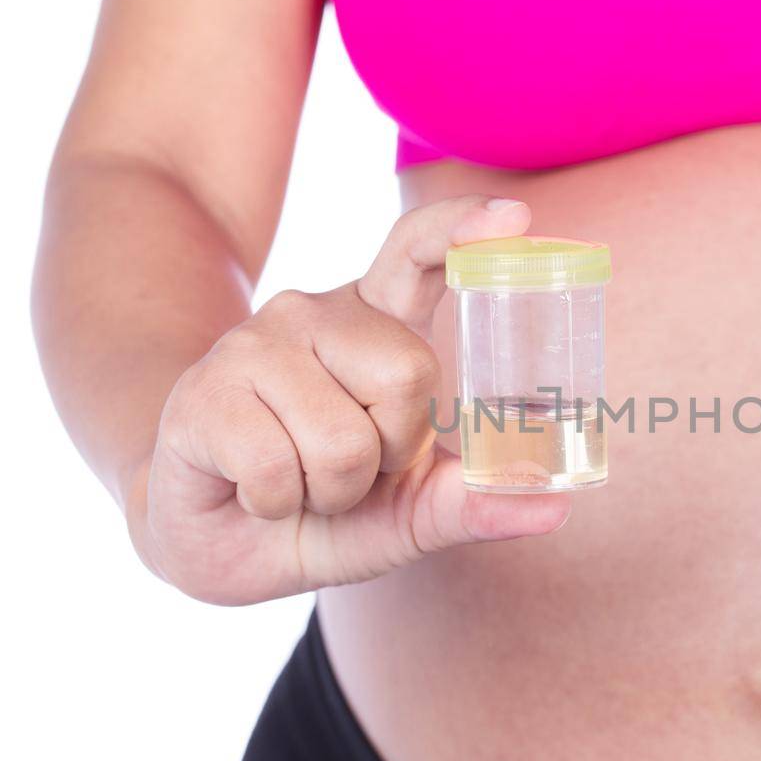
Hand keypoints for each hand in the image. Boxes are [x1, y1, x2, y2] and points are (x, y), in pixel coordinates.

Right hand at [130, 194, 569, 604]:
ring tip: (301, 484)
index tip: (515, 219)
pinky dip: (277, 504)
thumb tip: (554, 504)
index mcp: (375, 325)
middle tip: (352, 472)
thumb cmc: (322, 509)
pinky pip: (278, 468)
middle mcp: (317, 313)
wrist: (216, 541)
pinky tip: (254, 491)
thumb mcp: (407, 513)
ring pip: (342, 439)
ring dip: (331, 492)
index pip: (415, 251)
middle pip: (409, 372)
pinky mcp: (205, 390)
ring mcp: (256, 343)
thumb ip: (472, 502)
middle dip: (392, 452)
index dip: (461, 229)